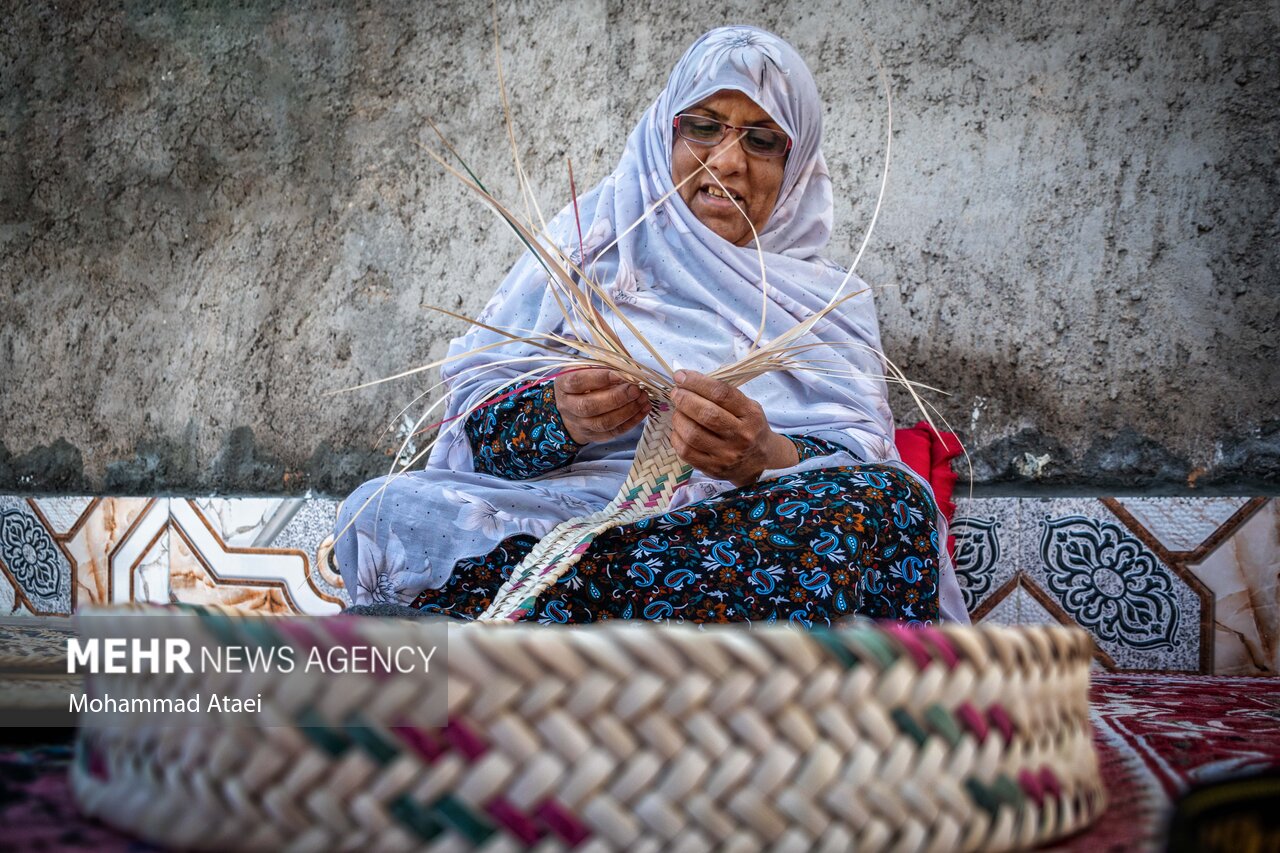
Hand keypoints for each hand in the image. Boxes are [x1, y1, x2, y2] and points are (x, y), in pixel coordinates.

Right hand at [554, 368, 650, 444]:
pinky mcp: (594, 436)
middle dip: (616, 398)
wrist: (572, 409)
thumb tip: (629, 364)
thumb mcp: (586, 367)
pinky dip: (632, 421)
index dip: (599, 378)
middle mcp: (568, 407)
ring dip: (627, 411)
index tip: (619, 373)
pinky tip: (644, 409)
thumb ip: (604, 362)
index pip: (578, 382)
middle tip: (635, 389)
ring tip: (643, 398)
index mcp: (564, 385)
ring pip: (603, 423)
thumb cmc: (584, 382)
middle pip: (590, 406)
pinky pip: (614, 432)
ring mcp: (581, 424)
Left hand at [670, 370, 798, 486]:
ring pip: (693, 434)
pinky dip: (676, 437)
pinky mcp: (713, 469)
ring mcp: (726, 455)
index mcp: (751, 415)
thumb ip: (723, 394)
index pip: (721, 394)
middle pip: (706, 414)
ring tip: (678, 411)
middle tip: (676, 393)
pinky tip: (679, 429)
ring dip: (678, 418)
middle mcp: (741, 436)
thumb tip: (686, 379)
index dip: (697, 382)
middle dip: (684, 399)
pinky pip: (686, 451)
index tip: (681, 376)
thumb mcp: (747, 407)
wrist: (759, 462)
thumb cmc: (749, 428)